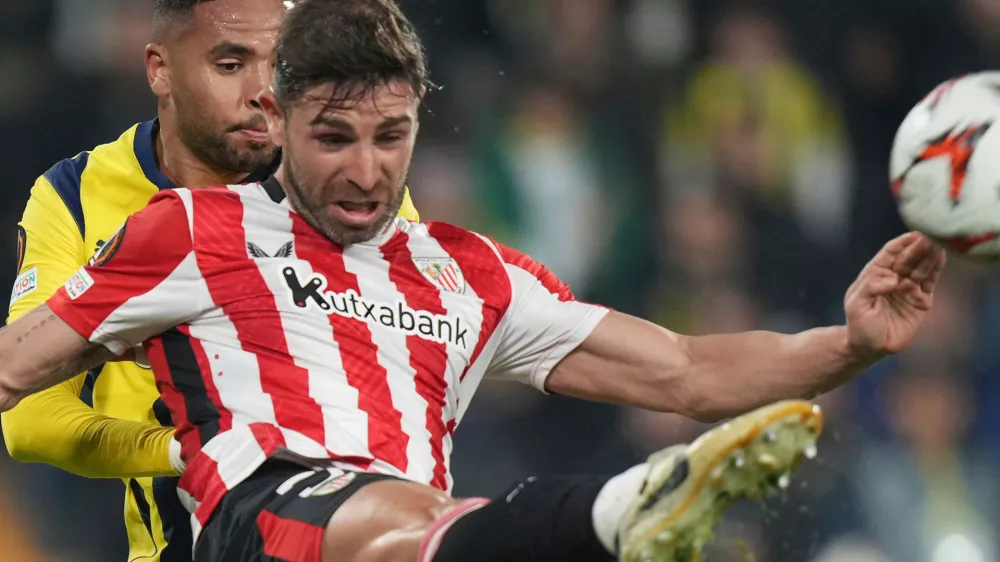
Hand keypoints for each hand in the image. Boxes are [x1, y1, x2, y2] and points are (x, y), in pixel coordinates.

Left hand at [844, 232, 945, 360]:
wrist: (870, 347)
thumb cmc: (859, 325)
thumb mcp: (857, 305)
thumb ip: (871, 288)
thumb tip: (893, 279)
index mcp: (874, 275)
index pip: (889, 254)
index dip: (901, 244)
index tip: (913, 235)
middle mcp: (893, 278)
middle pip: (907, 259)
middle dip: (918, 247)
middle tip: (930, 237)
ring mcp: (908, 289)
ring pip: (920, 268)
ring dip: (929, 255)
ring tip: (939, 243)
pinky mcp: (921, 300)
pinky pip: (929, 281)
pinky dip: (935, 269)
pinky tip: (941, 257)